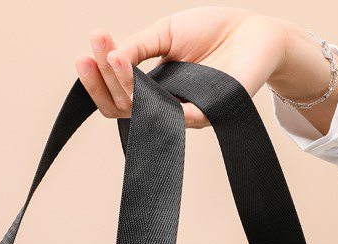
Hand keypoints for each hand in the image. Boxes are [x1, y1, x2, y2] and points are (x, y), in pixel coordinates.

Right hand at [75, 7, 337, 133]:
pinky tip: (135, 76)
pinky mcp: (203, 115)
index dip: (96, 79)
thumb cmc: (211, 32)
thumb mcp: (164, 33)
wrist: (252, 32)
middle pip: (120, 108)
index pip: (115, 94)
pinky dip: (151, 100)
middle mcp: (162, 105)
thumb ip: (137, 47)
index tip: (84, 54)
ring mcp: (181, 113)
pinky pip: (172, 117)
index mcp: (151, 87)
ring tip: (112, 57)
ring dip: (122, 85)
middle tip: (92, 51)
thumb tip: (108, 60)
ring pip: (141, 113)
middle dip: (102, 80)